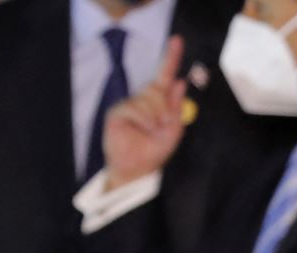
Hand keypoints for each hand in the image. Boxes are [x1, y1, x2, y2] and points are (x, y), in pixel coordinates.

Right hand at [104, 35, 187, 188]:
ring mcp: (129, 106)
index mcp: (158, 102)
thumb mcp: (174, 128)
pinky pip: (132, 107)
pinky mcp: (116, 113)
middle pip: (156, 87)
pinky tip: (144, 128)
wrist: (137, 169)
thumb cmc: (154, 150)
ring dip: (154, 115)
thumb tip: (179, 82)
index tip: (176, 40)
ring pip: (146, 98)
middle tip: (164, 124)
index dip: (171, 58)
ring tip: (153, 129)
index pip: (164, 76)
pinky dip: (142, 118)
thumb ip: (176, 106)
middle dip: (165, 106)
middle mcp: (143, 100)